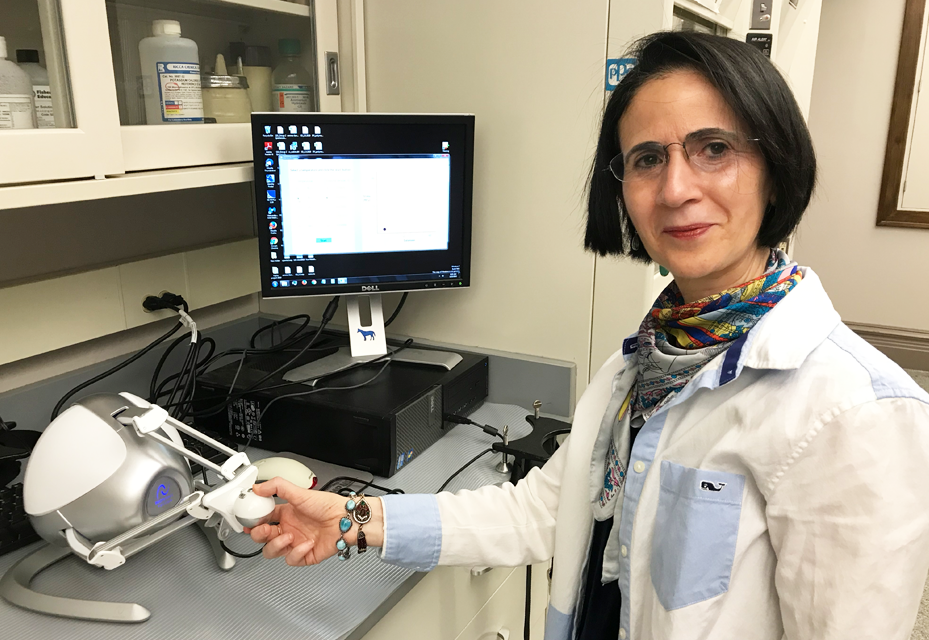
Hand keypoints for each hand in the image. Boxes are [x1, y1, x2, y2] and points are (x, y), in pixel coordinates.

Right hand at [245, 477, 382, 565]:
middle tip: (265, 529)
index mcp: (285, 514)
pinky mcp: (304, 556)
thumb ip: (277, 487)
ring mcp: (295, 543)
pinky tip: (306, 543)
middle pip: (262, 538)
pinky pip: (291, 559)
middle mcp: (288, 529)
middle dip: (259, 535)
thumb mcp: (300, 492)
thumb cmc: (328, 505)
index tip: (247, 520)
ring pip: (272, 551)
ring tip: (288, 536)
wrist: (346, 519)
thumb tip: (258, 487)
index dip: (252, 521)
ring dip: (276, 545)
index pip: (262, 519)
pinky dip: (297, 552)